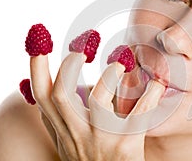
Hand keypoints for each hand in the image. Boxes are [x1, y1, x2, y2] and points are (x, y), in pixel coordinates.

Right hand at [30, 52, 164, 160]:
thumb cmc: (90, 160)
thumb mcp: (66, 143)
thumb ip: (55, 119)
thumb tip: (34, 92)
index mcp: (63, 130)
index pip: (42, 95)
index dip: (37, 66)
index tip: (41, 42)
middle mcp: (77, 134)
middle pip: (62, 95)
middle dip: (70, 65)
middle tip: (84, 46)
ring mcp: (101, 140)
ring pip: (99, 102)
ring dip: (110, 76)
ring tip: (122, 60)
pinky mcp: (126, 147)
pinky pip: (139, 115)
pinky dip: (150, 95)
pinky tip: (158, 81)